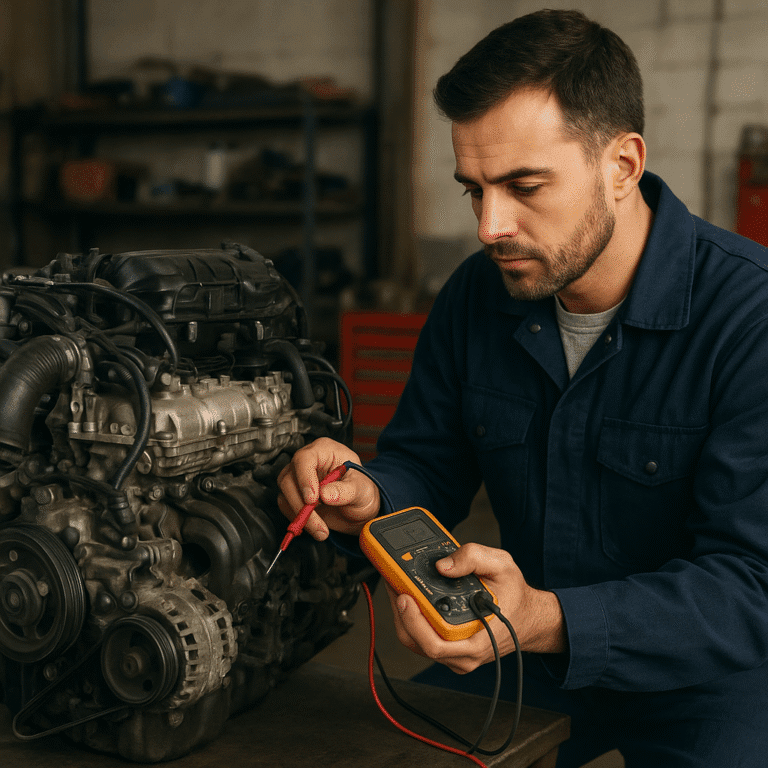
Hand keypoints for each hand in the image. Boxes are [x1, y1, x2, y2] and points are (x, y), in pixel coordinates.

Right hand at [277, 437, 379, 539]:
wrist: (359, 507)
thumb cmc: (361, 490)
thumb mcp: (361, 489)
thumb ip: (345, 491)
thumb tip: (325, 494)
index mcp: (324, 450)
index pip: (305, 458)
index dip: (305, 478)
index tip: (312, 499)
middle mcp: (307, 462)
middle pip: (289, 479)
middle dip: (301, 505)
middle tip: (319, 524)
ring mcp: (298, 478)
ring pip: (285, 495)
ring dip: (300, 516)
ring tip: (321, 530)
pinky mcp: (294, 495)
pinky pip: (286, 507)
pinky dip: (298, 520)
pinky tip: (315, 527)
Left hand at [386, 543, 565, 673]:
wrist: (528, 617)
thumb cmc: (514, 596)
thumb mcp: (502, 565)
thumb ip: (473, 557)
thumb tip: (443, 565)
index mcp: (477, 641)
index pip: (435, 644)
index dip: (413, 621)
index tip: (403, 594)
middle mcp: (463, 655)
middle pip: (416, 642)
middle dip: (400, 612)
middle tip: (394, 583)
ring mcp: (453, 655)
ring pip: (415, 642)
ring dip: (401, 614)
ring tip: (397, 585)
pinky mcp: (447, 649)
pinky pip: (420, 638)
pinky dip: (409, 617)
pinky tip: (407, 595)